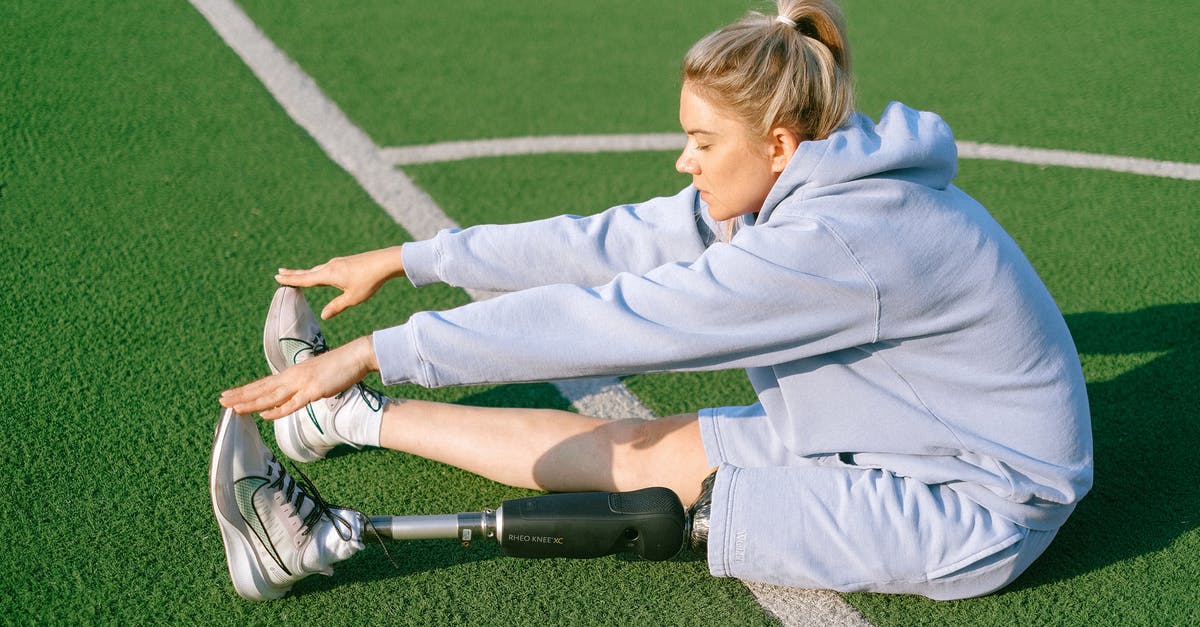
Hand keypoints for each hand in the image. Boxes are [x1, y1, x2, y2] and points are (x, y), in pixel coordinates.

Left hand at [220, 336, 378, 419]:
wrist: (355, 356)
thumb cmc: (339, 367)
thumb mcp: (315, 377)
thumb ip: (303, 387)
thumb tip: (295, 397)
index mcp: (292, 373)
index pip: (264, 384)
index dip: (246, 390)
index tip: (229, 394)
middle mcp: (293, 377)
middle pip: (262, 389)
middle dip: (241, 395)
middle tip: (220, 400)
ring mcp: (302, 384)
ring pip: (271, 396)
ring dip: (251, 402)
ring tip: (234, 408)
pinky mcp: (314, 391)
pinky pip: (293, 403)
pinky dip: (278, 410)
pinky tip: (264, 415)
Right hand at [275, 246, 405, 318]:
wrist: (385, 262)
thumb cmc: (369, 281)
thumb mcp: (353, 298)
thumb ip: (337, 306)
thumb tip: (323, 316)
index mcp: (328, 275)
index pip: (305, 279)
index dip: (291, 280)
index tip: (277, 277)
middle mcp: (330, 266)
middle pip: (308, 272)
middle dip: (294, 274)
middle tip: (280, 272)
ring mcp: (338, 263)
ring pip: (318, 269)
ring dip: (306, 272)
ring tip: (297, 274)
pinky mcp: (346, 262)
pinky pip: (327, 268)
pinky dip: (318, 271)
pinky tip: (322, 273)